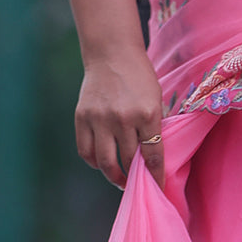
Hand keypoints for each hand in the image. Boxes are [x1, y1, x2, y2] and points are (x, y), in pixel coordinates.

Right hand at [75, 47, 164, 191]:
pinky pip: (86, 151)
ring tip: (120, 181)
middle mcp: (123, 118)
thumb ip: (153, 126)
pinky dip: (94, 162)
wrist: (112, 53)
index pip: (153, 155)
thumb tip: (151, 158)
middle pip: (129, 161)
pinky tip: (102, 163)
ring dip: (114, 177)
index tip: (158, 188)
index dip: (156, 176)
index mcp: (147, 113)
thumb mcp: (155, 98)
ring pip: (105, 162)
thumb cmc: (139, 76)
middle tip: (138, 184)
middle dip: (135, 177)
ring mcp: (100, 119)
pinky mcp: (82, 117)